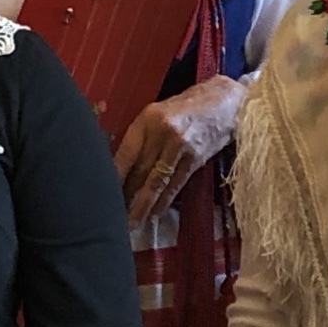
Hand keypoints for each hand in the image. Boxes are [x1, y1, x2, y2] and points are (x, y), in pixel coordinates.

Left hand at [115, 77, 242, 221]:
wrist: (225, 103)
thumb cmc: (187, 108)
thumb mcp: (158, 114)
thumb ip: (140, 137)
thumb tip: (121, 168)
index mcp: (148, 119)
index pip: (125, 153)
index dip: (115, 177)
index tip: (103, 195)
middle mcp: (163, 132)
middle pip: (139, 170)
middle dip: (126, 195)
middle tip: (115, 215)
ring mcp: (180, 146)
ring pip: (157, 181)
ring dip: (143, 205)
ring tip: (132, 222)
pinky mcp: (196, 159)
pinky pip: (175, 184)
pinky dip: (164, 201)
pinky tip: (155, 213)